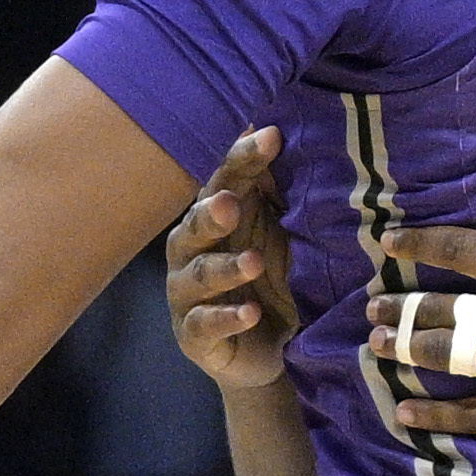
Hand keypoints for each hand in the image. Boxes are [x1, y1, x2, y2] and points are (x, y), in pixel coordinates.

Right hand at [160, 130, 297, 385]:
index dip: (243, 159)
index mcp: (216, 216)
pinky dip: (225, 318)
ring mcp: (189, 294)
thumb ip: (277, 190)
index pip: (224, 180)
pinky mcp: (194, 336)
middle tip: (232, 203)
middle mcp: (193, 251)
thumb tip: (273, 124)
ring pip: (196, 275)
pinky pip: (203, 325)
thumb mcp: (287, 233)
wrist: (273, 351)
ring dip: (223, 269)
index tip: (271, 138)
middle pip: (195, 225)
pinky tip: (249, 313)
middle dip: (212, 214)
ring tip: (253, 263)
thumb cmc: (275, 280)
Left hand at [378, 144, 475, 453]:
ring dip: (404, 350)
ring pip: (445, 359)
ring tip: (376, 345)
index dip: (420, 242)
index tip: (390, 241)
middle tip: (371, 307)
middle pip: (440, 310)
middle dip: (399, 306)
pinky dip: (434, 415)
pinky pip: (470, 416)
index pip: (462, 250)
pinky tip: (405, 412)